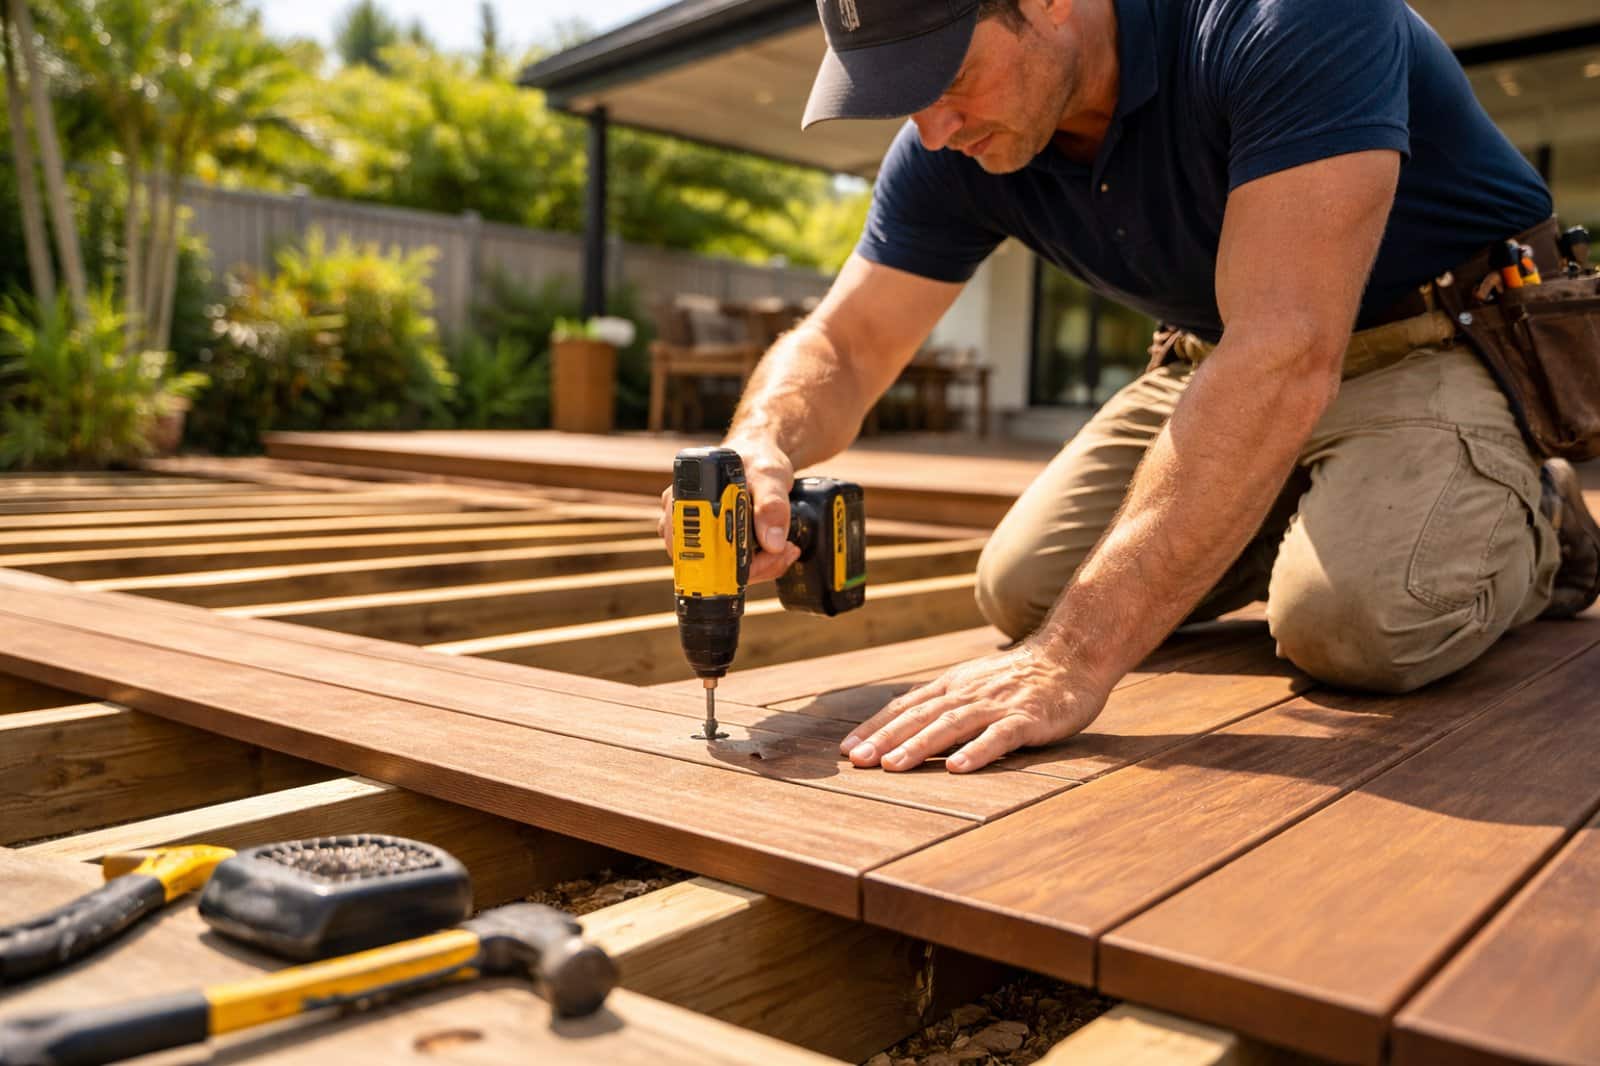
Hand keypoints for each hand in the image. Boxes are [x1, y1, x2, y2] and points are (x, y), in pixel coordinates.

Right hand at [657, 440, 801, 583]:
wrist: (760, 454)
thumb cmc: (758, 459)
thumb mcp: (769, 476)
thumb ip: (771, 505)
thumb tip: (771, 544)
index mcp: (686, 497)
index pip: (693, 543)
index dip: (726, 561)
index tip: (765, 554)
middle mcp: (682, 515)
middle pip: (704, 564)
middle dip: (749, 568)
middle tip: (782, 552)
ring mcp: (696, 530)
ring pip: (717, 569)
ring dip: (755, 568)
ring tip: (784, 549)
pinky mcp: (712, 540)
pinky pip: (727, 565)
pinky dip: (754, 565)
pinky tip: (774, 552)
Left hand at [838, 642, 1105, 772]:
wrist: (1071, 655)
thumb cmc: (1019, 677)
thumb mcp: (974, 682)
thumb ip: (943, 701)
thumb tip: (903, 725)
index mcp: (952, 686)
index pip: (905, 707)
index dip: (875, 728)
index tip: (847, 750)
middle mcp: (968, 693)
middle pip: (919, 716)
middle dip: (885, 739)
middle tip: (856, 761)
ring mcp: (997, 705)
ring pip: (951, 725)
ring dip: (919, 745)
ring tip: (893, 766)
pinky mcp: (1027, 719)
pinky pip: (998, 737)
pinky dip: (976, 752)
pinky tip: (956, 768)